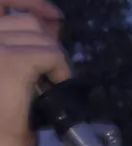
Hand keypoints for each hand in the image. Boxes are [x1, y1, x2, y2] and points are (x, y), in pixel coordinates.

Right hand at [0, 0, 68, 145]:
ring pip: (40, 37)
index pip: (2, 2)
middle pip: (26, 22)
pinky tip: (56, 87)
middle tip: (52, 71)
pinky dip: (61, 69)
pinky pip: (50, 54)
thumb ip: (25, 48)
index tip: (52, 14)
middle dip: (47, 42)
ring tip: (51, 83)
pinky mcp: (12, 62)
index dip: (28, 2)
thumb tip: (51, 21)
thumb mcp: (10, 75)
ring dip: (54, 58)